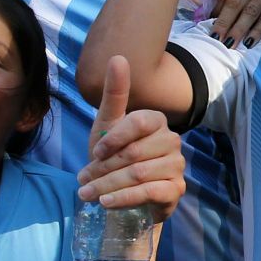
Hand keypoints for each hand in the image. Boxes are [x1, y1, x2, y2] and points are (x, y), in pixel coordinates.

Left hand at [79, 56, 185, 217]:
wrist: (123, 193)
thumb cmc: (113, 156)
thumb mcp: (107, 125)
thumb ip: (115, 93)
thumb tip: (118, 57)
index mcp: (157, 121)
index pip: (139, 122)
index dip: (113, 139)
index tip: (94, 153)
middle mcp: (172, 141)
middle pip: (135, 152)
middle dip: (104, 168)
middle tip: (83, 180)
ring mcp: (177, 166)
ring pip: (139, 174)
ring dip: (108, 186)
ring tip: (87, 194)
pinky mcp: (176, 190)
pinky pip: (150, 193)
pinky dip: (124, 199)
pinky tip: (106, 202)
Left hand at [210, 0, 260, 47]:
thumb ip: (222, 1)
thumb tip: (199, 13)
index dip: (215, 10)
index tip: (208, 26)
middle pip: (236, 1)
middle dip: (224, 23)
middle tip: (216, 40)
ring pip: (251, 11)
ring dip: (239, 30)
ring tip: (230, 45)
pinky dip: (256, 32)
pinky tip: (249, 43)